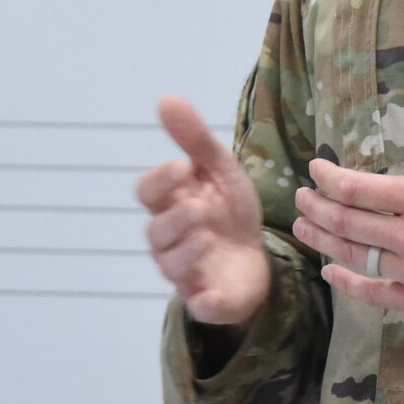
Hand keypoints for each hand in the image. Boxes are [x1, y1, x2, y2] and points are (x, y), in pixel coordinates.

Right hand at [136, 95, 270, 328]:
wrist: (255, 256)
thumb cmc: (227, 209)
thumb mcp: (218, 169)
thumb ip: (194, 139)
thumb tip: (167, 98)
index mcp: (170, 204)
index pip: (148, 193)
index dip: (160, 182)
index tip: (182, 167)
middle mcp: (170, 240)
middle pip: (157, 232)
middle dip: (175, 219)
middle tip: (198, 207)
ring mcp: (187, 272)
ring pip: (173, 267)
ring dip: (187, 252)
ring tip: (208, 235)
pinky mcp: (208, 300)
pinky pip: (201, 305)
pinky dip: (206, 301)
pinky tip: (213, 294)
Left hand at [292, 81, 403, 322]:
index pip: (357, 188)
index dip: (327, 178)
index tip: (315, 170)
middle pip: (346, 222)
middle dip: (315, 206)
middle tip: (300, 197)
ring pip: (353, 256)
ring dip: (322, 239)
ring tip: (304, 226)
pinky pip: (373, 293)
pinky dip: (346, 282)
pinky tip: (331, 271)